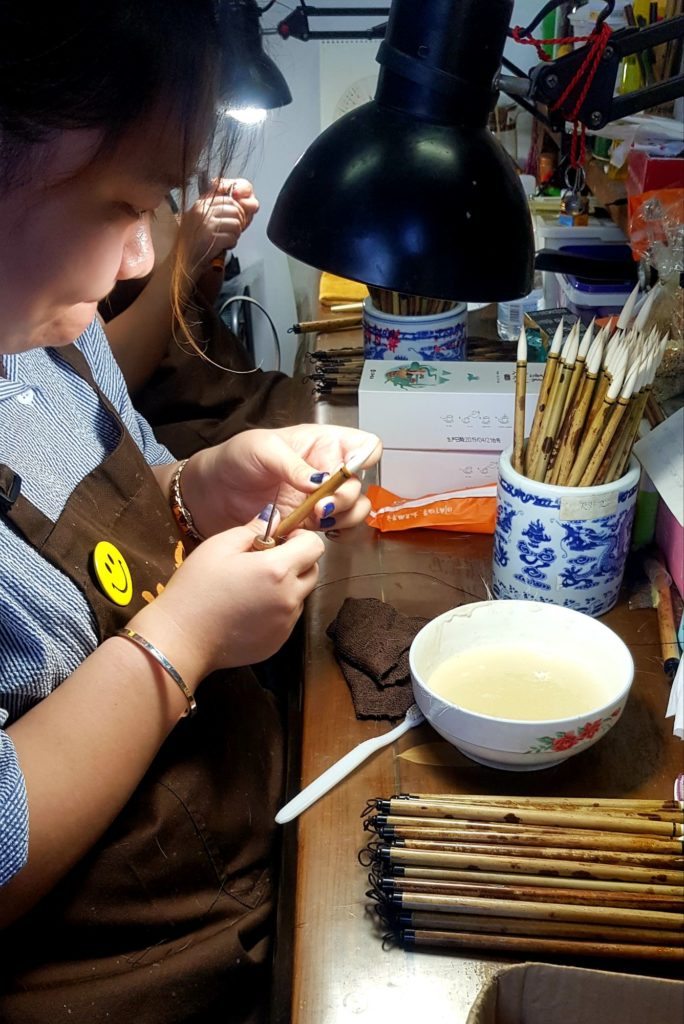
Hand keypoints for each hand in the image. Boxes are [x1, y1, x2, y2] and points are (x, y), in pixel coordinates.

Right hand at [127, 511, 323, 678]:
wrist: (181, 639)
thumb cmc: (195, 588)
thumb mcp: (219, 547)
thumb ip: (253, 528)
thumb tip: (274, 516)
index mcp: (277, 570)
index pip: (315, 546)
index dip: (300, 538)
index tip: (280, 539)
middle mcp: (289, 598)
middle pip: (312, 571)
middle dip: (296, 560)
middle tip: (264, 560)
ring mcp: (286, 623)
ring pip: (301, 595)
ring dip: (287, 586)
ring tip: (253, 587)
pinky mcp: (279, 642)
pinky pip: (288, 617)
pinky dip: (277, 609)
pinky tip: (248, 609)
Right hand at [178, 178, 259, 273]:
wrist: (180, 261)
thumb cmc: (192, 243)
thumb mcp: (200, 220)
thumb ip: (215, 212)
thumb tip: (238, 209)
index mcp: (200, 205)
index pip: (229, 199)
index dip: (238, 210)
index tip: (236, 220)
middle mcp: (203, 212)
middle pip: (235, 210)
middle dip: (239, 223)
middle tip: (234, 232)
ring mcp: (207, 224)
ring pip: (236, 224)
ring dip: (235, 235)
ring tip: (227, 241)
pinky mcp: (211, 238)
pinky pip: (232, 238)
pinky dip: (231, 244)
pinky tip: (223, 247)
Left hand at [186, 425, 381, 537]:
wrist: (212, 493)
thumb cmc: (235, 459)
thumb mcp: (262, 450)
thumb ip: (292, 465)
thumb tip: (320, 482)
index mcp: (322, 444)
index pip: (363, 445)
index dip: (365, 457)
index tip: (347, 471)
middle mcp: (328, 470)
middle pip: (361, 483)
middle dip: (346, 497)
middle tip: (320, 507)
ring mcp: (322, 498)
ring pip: (357, 509)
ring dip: (346, 517)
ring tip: (317, 521)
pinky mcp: (313, 522)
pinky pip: (341, 529)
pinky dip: (340, 534)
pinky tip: (322, 533)